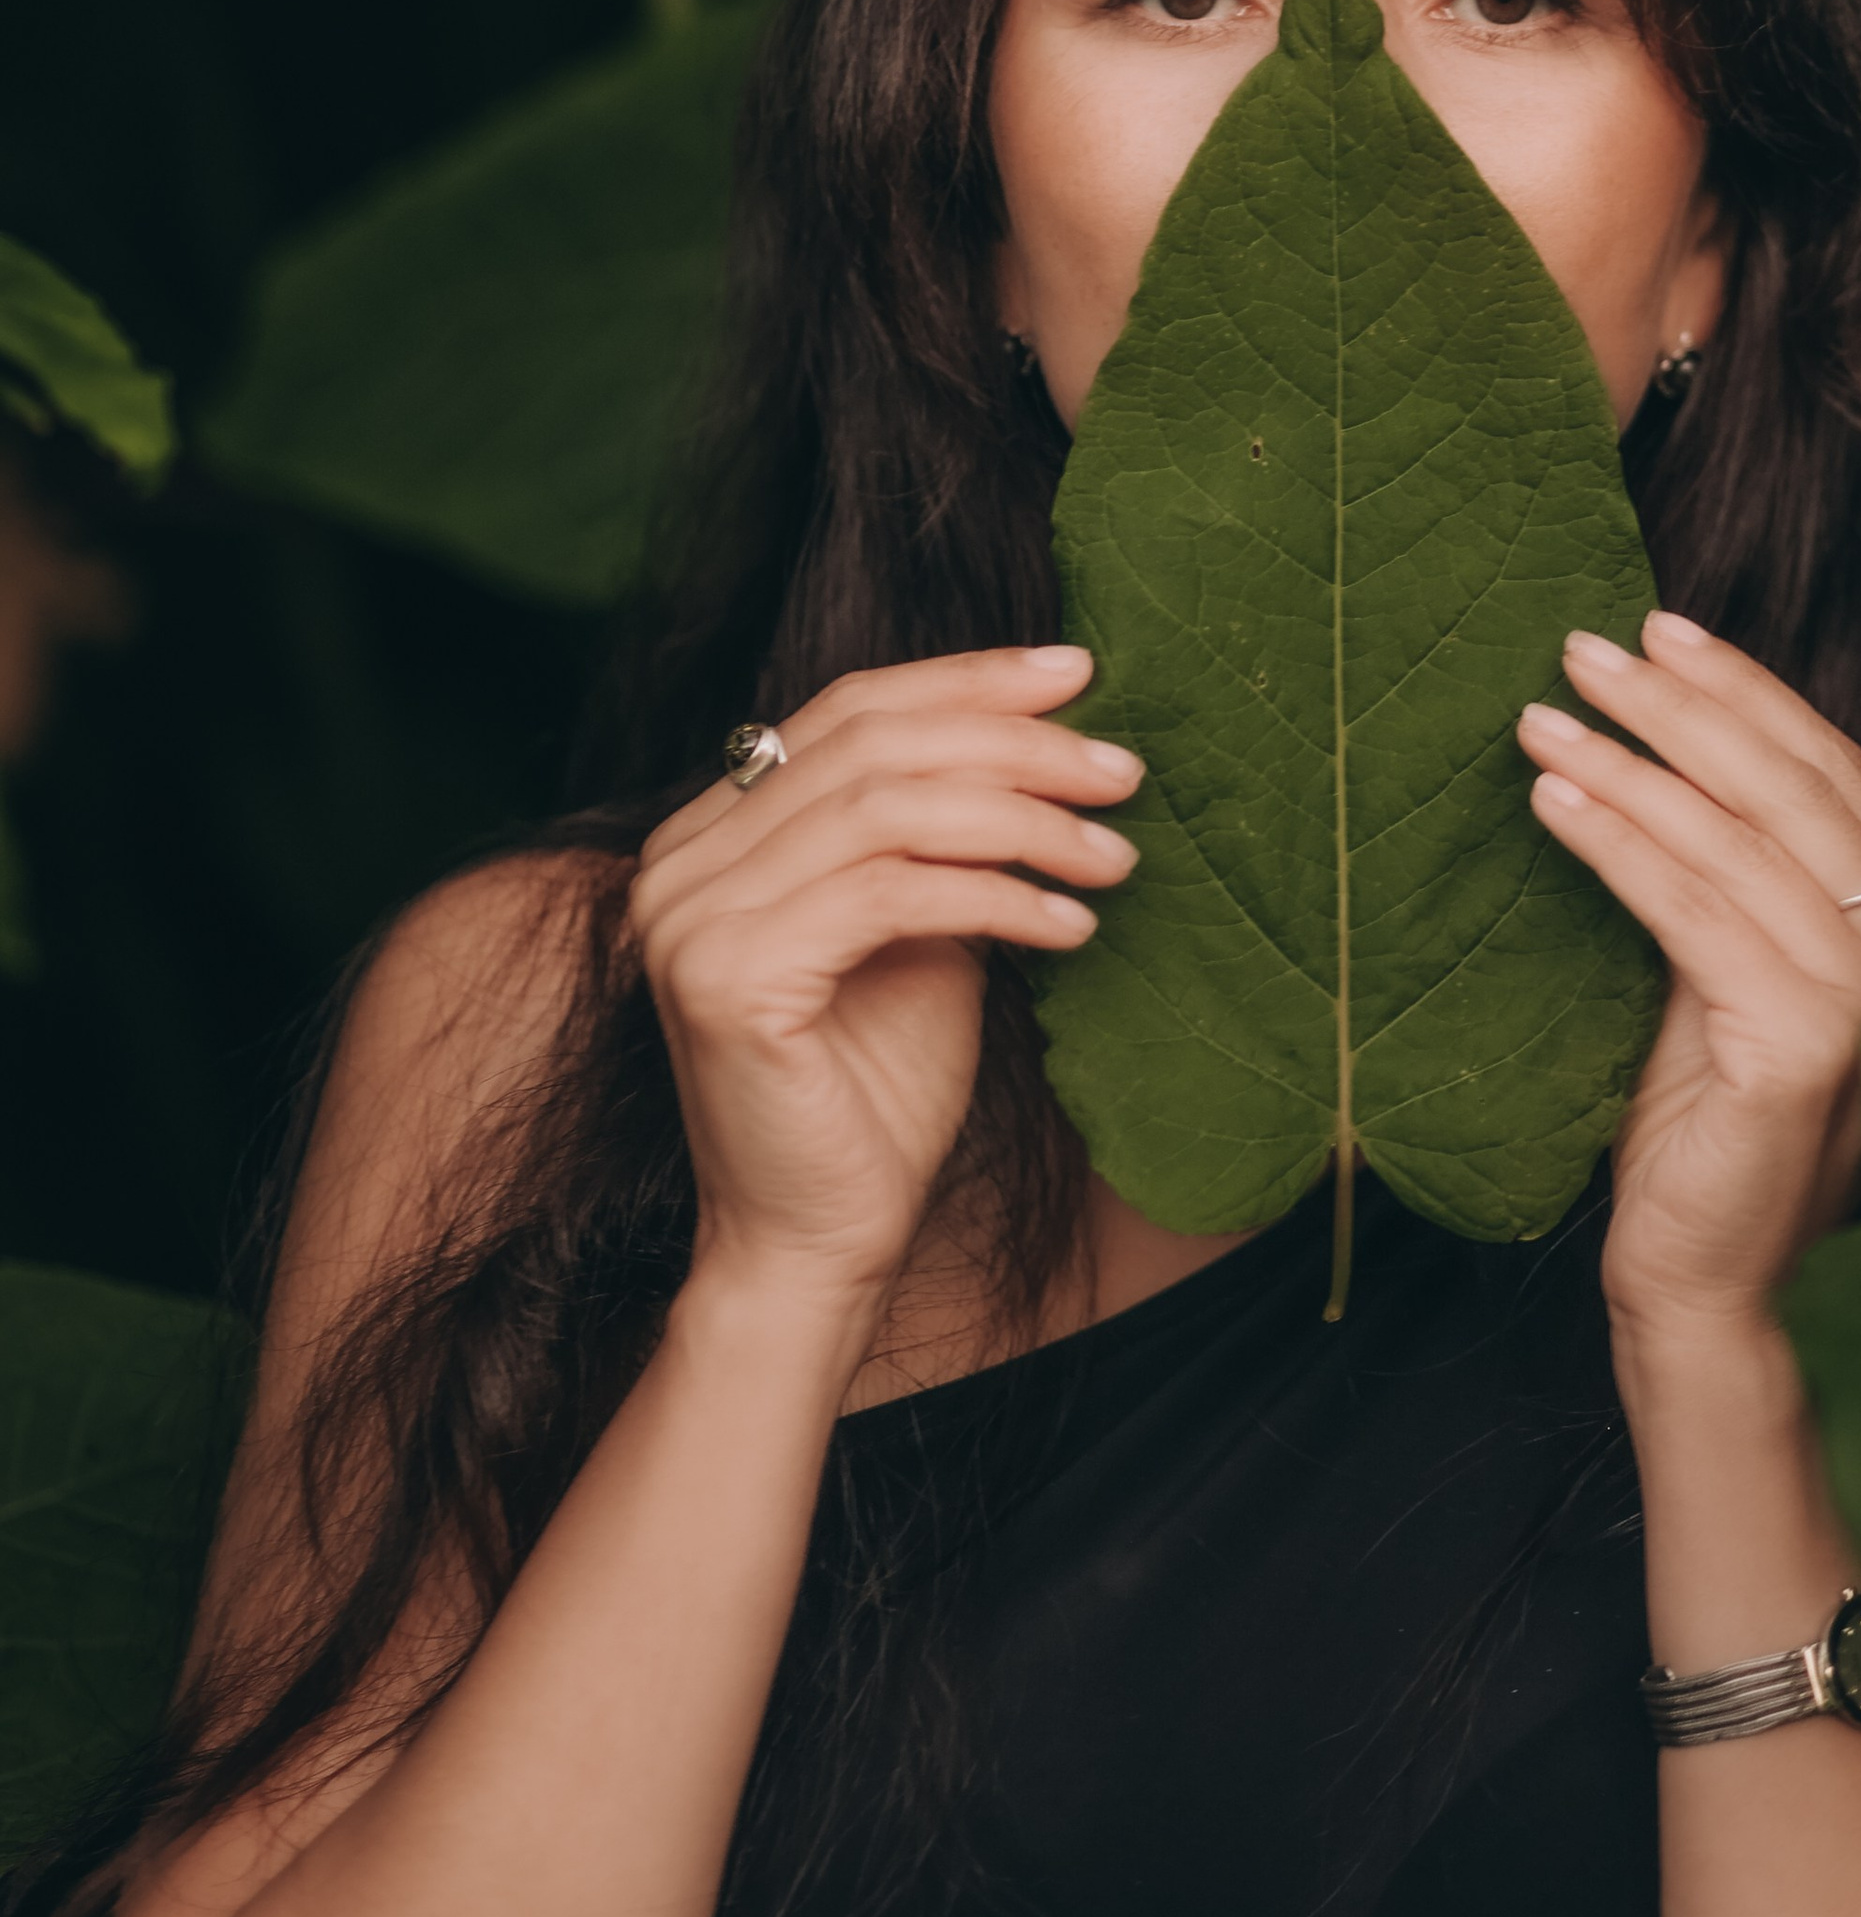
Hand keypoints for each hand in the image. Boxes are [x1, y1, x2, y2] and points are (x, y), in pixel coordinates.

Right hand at [629, 645, 1139, 1328]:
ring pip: (888, 809)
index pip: (849, 709)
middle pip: (874, 745)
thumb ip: (947, 832)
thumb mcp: (924, 928)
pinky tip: (1071, 928)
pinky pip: (891, 894)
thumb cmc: (878, 1094)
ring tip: (1112, 855)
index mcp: (714, 832)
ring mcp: (690, 917)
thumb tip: (1050, 728)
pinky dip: (997, 897)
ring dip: (1024, 821)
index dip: (968, 679)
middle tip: (1123, 770)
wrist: (820, 1245)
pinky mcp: (727, 977)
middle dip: (1015, 744)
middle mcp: (681, 860)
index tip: (1080, 671)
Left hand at [1517, 613, 1860, 1354]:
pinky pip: (1697, 918)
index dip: (1748, 692)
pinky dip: (1621, 846)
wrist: (1709, 1288)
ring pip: (1736, 843)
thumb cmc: (1702, 1133)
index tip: (1660, 626)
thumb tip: (1636, 739)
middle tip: (1585, 643)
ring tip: (1539, 715)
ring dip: (1629, 764)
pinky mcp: (1803, 1054)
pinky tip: (1553, 802)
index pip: (1829, 771)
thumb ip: (1715, 876)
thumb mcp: (1714, 976)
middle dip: (1684, 703)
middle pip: (1790, 787)